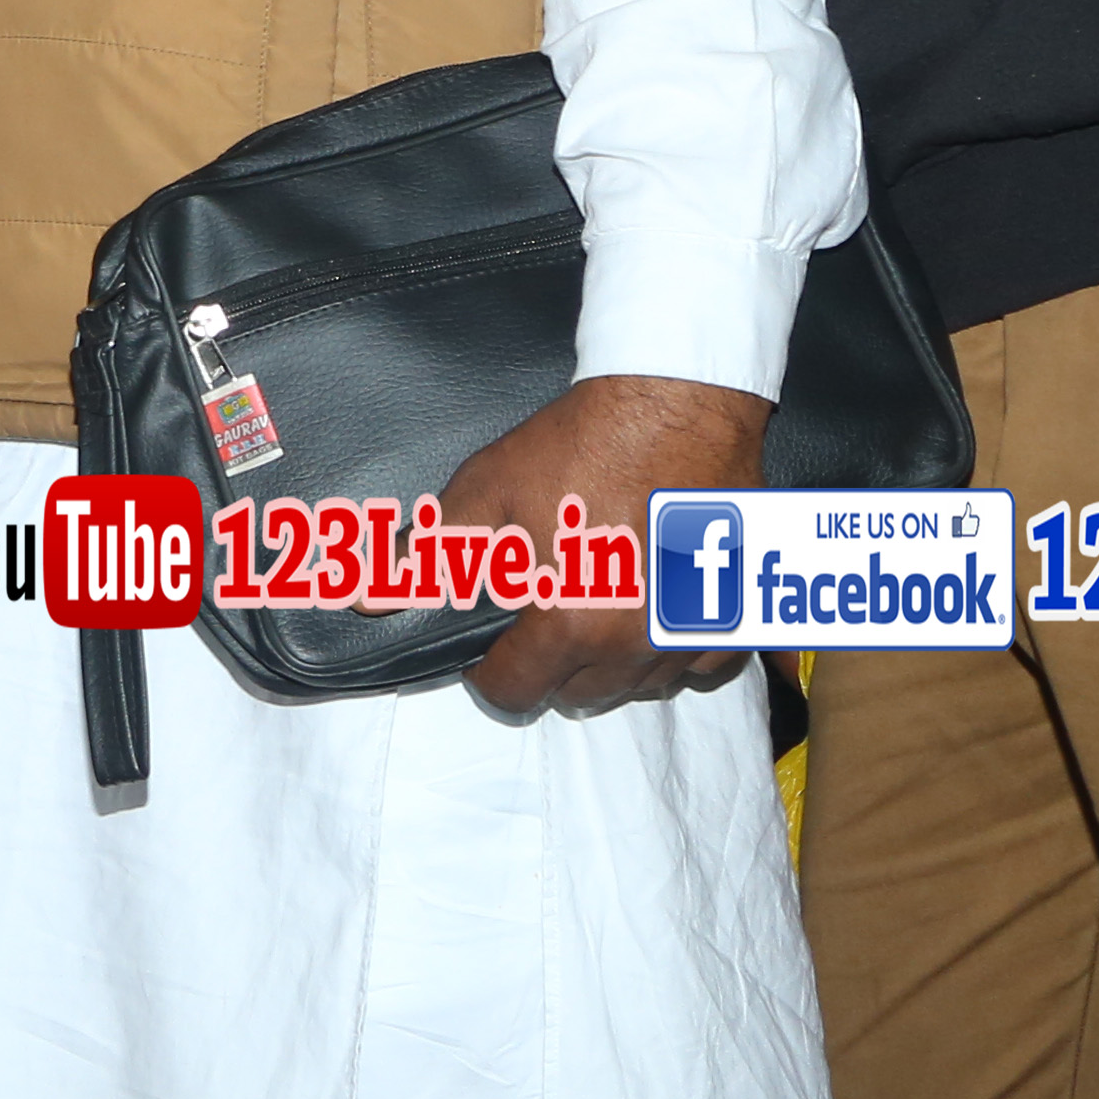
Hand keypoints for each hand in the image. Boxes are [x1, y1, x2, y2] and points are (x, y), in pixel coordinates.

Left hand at [451, 373, 765, 715]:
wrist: (676, 402)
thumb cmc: (582, 445)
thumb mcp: (485, 494)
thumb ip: (426, 558)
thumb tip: (362, 601)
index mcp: (571, 623)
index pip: (515, 692)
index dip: (487, 673)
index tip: (486, 647)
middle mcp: (636, 643)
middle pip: (577, 695)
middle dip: (548, 668)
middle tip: (538, 615)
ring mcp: (691, 632)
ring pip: (638, 686)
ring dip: (609, 665)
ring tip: (591, 611)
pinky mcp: (735, 613)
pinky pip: (699, 667)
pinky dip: (672, 654)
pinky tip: (653, 615)